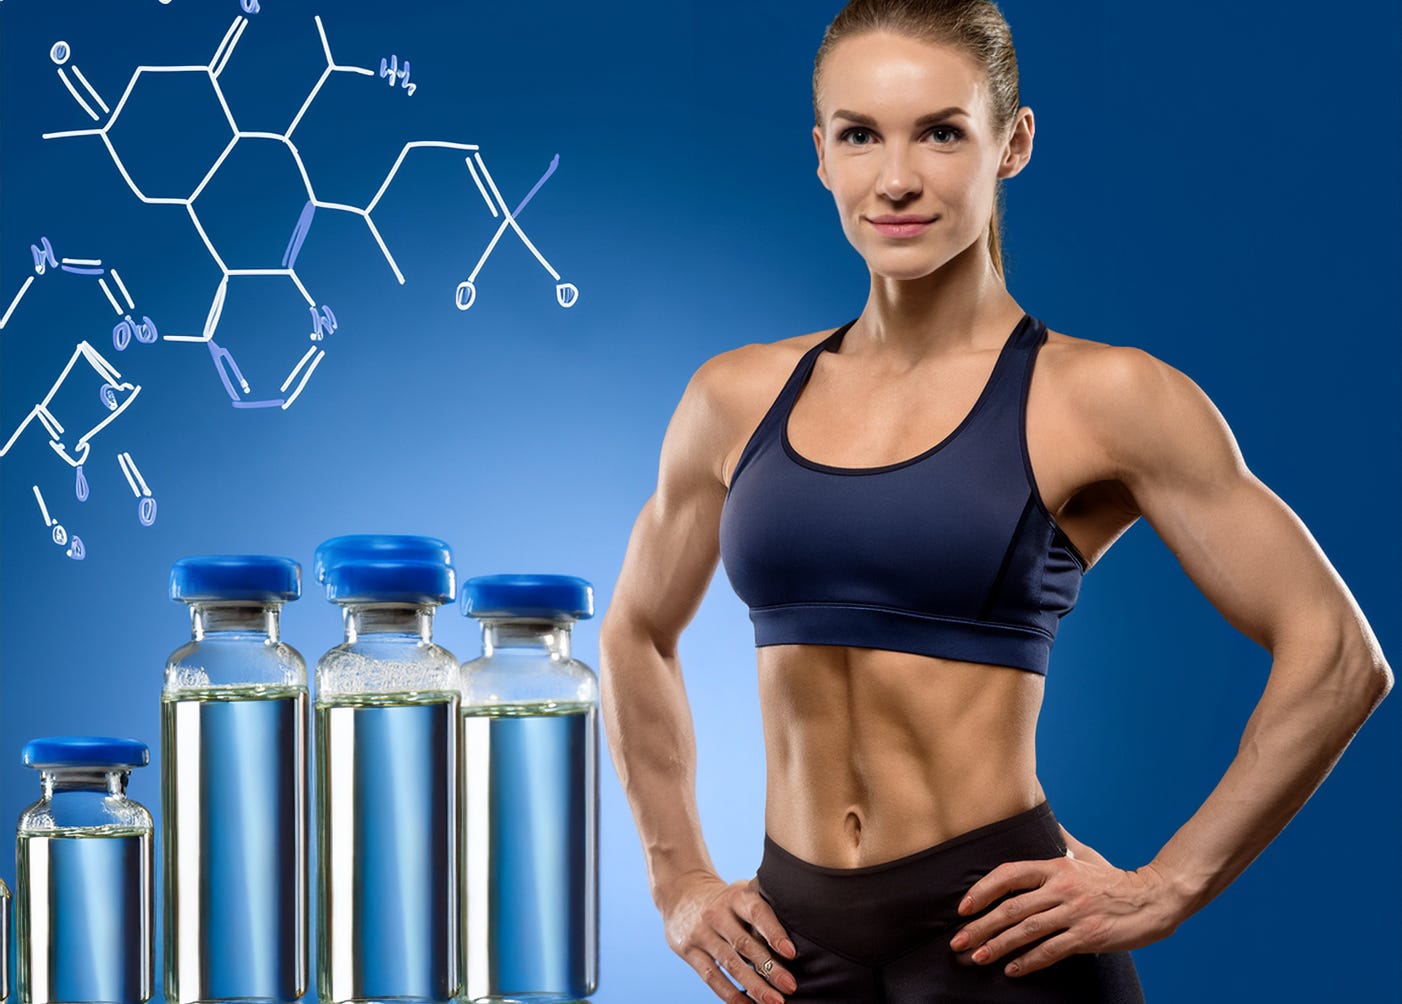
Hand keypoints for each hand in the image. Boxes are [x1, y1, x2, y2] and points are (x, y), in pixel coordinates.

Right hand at [660, 871, 798, 1003]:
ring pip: (730, 963)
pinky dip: (731, 995)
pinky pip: (712, 977)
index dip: (774, 932)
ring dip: (754, 986)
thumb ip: (762, 910)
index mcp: (735, 896)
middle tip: (790, 986)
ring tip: (774, 1002)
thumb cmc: (725, 900)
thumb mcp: (740, 893)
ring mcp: (701, 933)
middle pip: (744, 943)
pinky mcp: (688, 951)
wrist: (681, 893)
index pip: (756, 912)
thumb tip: (796, 941)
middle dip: (769, 967)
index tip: (791, 953)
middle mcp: (717, 914)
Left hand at [947, 852, 1180, 976]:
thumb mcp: (1084, 855)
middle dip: (980, 926)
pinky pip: (1051, 951)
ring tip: (976, 957)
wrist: (1155, 898)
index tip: (964, 907)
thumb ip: (1060, 842)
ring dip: (997, 946)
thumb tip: (1043, 819)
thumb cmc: (1113, 879)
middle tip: (957, 941)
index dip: (983, 890)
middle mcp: (1061, 888)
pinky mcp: (1088, 936)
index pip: (1009, 874)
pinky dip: (1028, 961)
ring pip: (1026, 931)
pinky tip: (1012, 969)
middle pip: (1011, 907)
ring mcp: (1074, 913)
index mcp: (1056, 866)